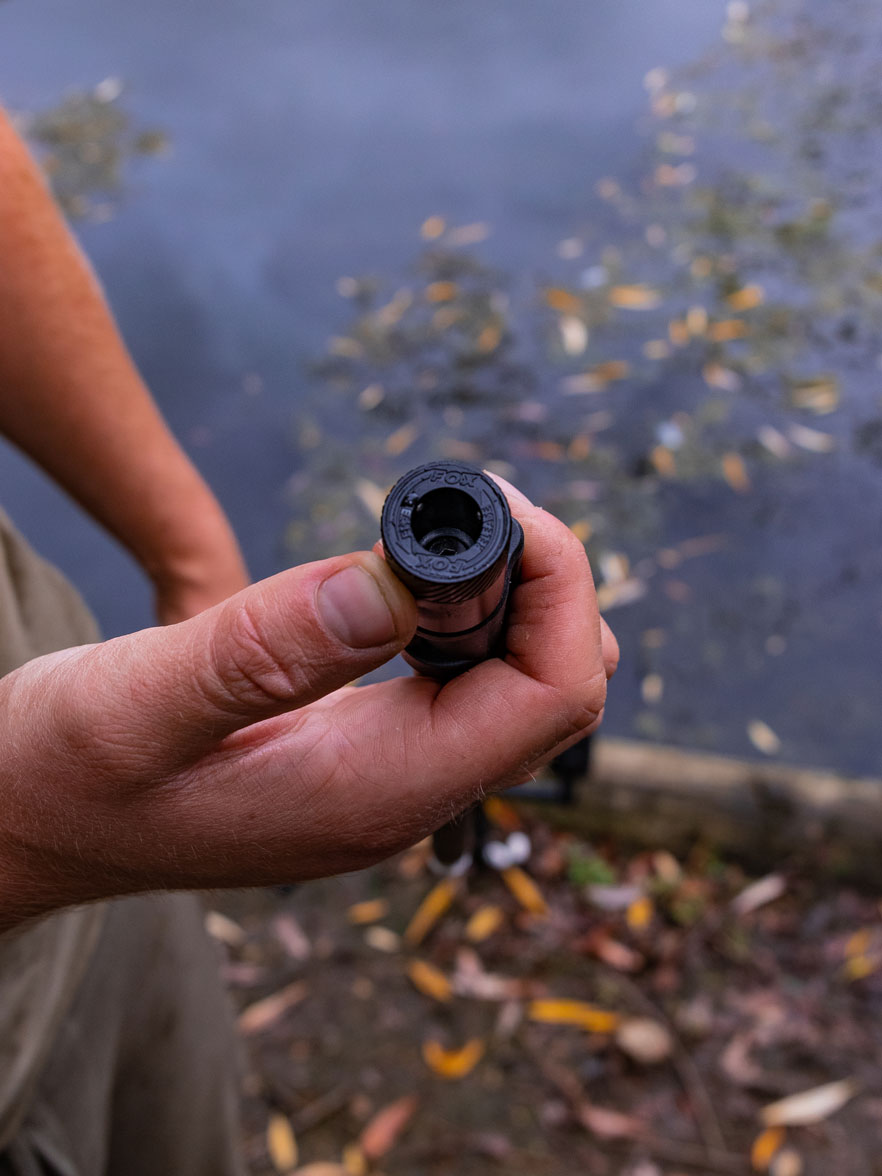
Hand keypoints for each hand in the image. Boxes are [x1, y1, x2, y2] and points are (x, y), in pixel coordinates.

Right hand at [0, 482, 616, 928]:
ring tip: (439, 535)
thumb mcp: (134, 706)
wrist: (24, 828)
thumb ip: (263, 653)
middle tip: (464, 507)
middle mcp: (405, 797)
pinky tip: (411, 581)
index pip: (549, 695)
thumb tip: (391, 587)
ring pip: (521, 689)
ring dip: (511, 599)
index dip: (557, 586)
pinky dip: (467, 619)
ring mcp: (391, 782)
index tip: (494, 504)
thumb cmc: (60, 777)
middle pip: (556, 690)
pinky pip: (467, 688)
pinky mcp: (367, 758)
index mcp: (376, 794)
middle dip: (544, 583)